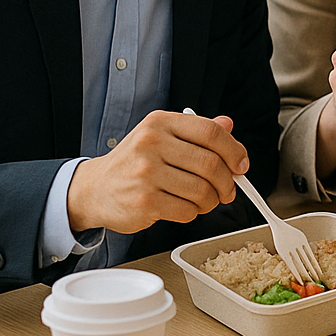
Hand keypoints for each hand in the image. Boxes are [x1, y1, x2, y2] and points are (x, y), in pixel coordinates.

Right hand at [66, 110, 249, 234]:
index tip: (241, 165)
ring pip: (202, 190)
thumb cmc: (134, 162)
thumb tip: (228, 124)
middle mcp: (151, 144)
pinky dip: (193, 212)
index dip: (234, 150)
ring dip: (212, 200)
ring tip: (206, 200)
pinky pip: (187, 210)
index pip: (211, 132)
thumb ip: (196, 131)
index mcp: (160, 122)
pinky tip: (184, 207)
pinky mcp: (144, 201)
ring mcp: (146, 173)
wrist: (94, 189)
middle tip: (228, 190)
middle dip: (227, 181)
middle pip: (211, 164)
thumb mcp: (161, 136)